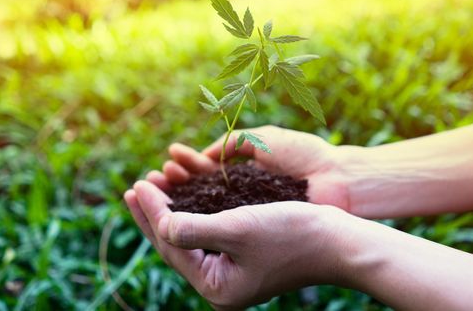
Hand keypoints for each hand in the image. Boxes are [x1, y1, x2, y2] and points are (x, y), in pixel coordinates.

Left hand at [124, 181, 348, 309]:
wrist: (337, 240)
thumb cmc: (292, 235)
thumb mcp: (237, 229)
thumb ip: (192, 229)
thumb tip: (159, 224)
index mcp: (216, 286)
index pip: (172, 244)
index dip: (152, 213)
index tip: (137, 185)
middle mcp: (221, 283)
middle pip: (176, 244)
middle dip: (155, 214)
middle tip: (135, 187)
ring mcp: (232, 270)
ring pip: (190, 235)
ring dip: (172, 210)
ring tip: (153, 188)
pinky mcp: (243, 255)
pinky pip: (207, 231)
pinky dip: (193, 212)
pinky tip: (184, 197)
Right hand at [147, 125, 352, 210]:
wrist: (340, 180)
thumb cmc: (304, 157)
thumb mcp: (261, 141)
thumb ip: (230, 147)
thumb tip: (203, 158)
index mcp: (243, 178)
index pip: (203, 178)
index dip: (183, 170)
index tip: (166, 158)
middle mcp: (242, 202)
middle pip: (197, 199)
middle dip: (172, 188)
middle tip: (146, 181)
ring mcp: (246, 224)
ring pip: (202, 215)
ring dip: (177, 202)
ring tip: (155, 188)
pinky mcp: (252, 239)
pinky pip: (216, 228)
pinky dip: (195, 218)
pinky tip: (176, 211)